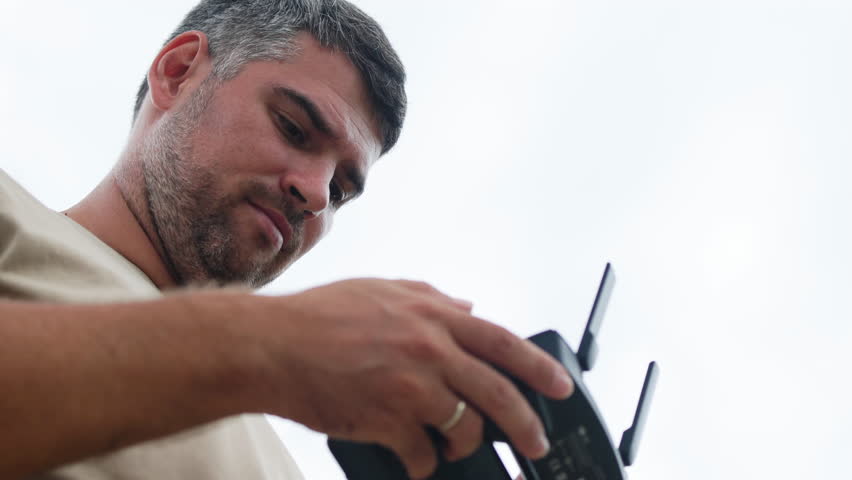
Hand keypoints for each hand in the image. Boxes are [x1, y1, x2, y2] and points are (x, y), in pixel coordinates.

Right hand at [243, 279, 573, 478]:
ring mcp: (411, 387)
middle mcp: (430, 350)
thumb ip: (433, 298)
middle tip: (534, 443)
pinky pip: (423, 454)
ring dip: (466, 446)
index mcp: (433, 316)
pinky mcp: (388, 422)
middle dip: (525, 425)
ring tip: (456, 448)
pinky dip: (424, 463)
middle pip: (498, 395)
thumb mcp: (384, 290)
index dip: (539, 368)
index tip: (561, 388)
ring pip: (465, 430)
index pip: (504, 343)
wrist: (273, 347)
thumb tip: (470, 308)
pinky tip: (417, 461)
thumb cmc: (321, 316)